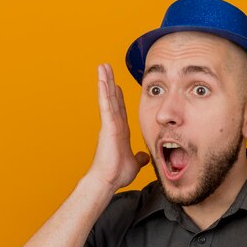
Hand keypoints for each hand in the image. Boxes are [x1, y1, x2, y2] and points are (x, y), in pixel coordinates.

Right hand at [88, 64, 148, 188]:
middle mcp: (114, 125)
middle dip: (110, 83)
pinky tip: (101, 80)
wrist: (107, 180)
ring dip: (105, 81)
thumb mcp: (134, 163)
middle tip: (107, 67)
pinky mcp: (107, 126)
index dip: (118, 97)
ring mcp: (109, 124)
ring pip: (107, 98)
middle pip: (112, 99)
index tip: (117, 85)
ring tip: (102, 65)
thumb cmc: (117, 174)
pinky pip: (105, 105)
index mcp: (120, 132)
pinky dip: (103, 92)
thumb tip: (145, 157)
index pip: (120, 110)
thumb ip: (139, 158)